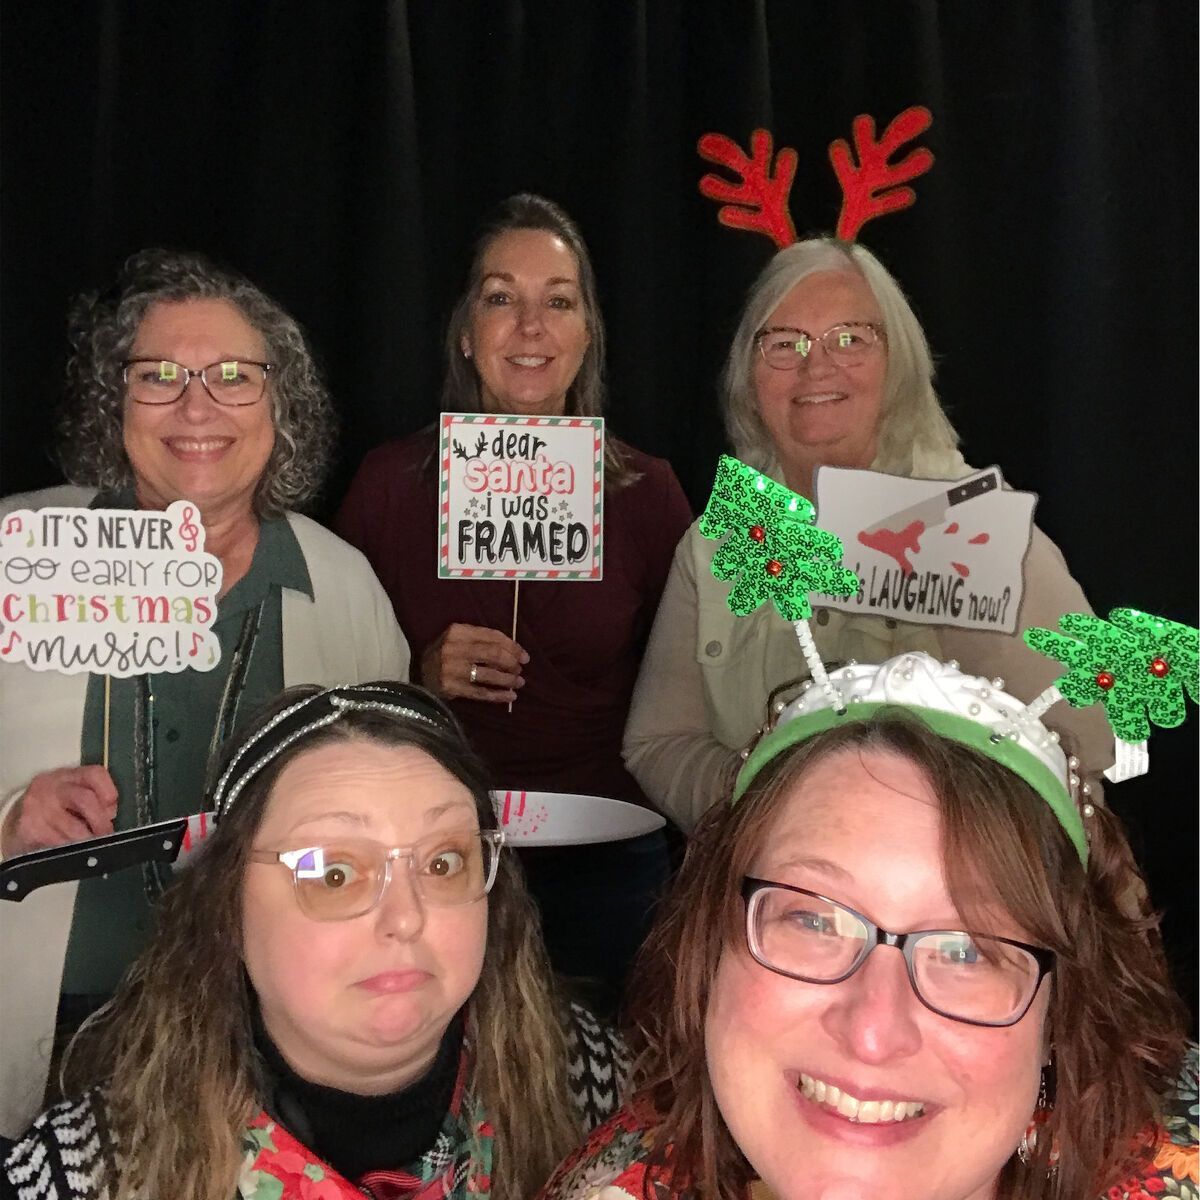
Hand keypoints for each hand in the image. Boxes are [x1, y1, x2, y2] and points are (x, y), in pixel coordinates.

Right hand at [1, 766, 118, 857]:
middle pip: (85, 800)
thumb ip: (95, 799)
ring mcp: (38, 806)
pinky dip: (71, 850)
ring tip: (90, 846)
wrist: (17, 819)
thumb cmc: (55, 806)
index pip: (94, 774)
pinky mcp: (30, 828)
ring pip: (73, 828)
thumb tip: (110, 814)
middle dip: (100, 822)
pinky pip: (58, 843)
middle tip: (106, 835)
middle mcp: (52, 787)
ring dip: (87, 840)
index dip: (109, 792)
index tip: (112, 810)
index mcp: (68, 775)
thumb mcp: (73, 794)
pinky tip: (71, 850)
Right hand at [419, 623, 528, 703]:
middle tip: (520, 669)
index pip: (492, 636)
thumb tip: (513, 650)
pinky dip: (498, 695)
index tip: (524, 656)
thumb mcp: (458, 639)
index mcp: (457, 632)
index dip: (512, 646)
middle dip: (512, 662)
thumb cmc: (444, 654)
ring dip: (508, 680)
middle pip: (493, 654)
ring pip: (489, 674)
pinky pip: (480, 692)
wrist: (418, 674)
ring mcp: (452, 669)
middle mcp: (454, 649)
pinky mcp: (451, 688)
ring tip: (519, 682)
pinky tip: (510, 696)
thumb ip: (481, 640)